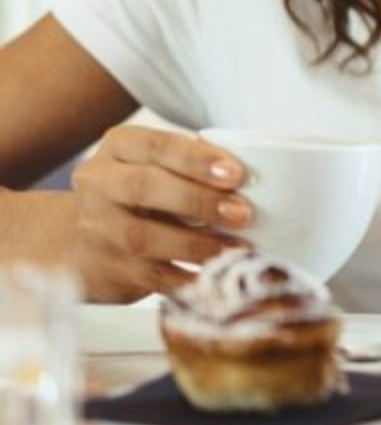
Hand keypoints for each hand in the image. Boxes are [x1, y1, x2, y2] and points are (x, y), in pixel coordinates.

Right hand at [69, 126, 249, 301]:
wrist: (81, 243)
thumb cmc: (140, 196)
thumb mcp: (157, 167)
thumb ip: (193, 167)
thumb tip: (255, 181)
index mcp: (118, 148)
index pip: (156, 145)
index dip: (197, 159)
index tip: (237, 174)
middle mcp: (99, 184)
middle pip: (144, 187)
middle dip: (199, 200)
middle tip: (243, 213)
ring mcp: (98, 228)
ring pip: (144, 236)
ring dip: (198, 244)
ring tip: (238, 248)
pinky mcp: (107, 268)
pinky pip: (151, 277)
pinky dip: (189, 279)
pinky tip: (216, 277)